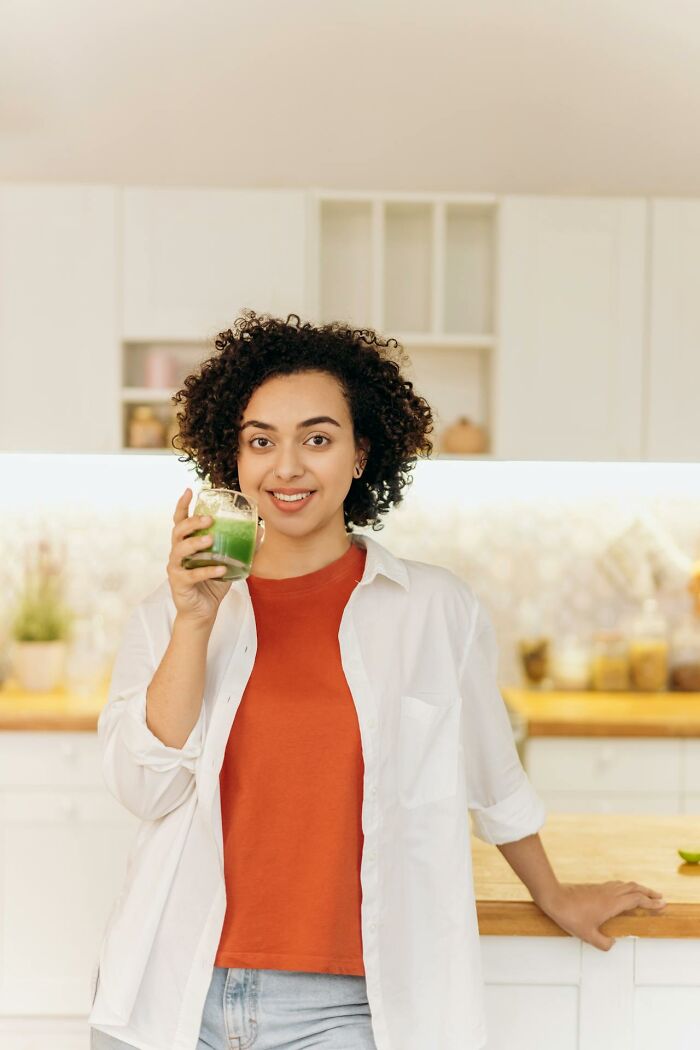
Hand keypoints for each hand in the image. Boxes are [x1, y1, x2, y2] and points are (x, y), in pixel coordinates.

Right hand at [167, 487, 233, 626]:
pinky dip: (206, 571)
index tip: (190, 490)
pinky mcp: (179, 584)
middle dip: (191, 522)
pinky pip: (192, 575)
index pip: (180, 520)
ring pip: (180, 550)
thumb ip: (241, 546)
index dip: (183, 505)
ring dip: (195, 543)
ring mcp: (176, 568)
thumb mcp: (229, 562)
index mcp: (187, 543)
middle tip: (208, 519)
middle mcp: (177, 553)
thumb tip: (261, 530)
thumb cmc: (213, 583)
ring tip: (210, 540)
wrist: (202, 612)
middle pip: (178, 531)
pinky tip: (220, 568)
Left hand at [537, 880, 666, 950]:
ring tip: (644, 894)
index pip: (637, 900)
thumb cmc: (570, 915)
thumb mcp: (588, 936)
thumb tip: (612, 944)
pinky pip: (616, 885)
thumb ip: (603, 943)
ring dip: (637, 888)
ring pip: (625, 885)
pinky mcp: (594, 887)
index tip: (662, 904)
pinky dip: (626, 887)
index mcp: (612, 904)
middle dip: (648, 892)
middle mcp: (609, 893)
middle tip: (659, 896)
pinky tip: (623, 893)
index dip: (651, 902)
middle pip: (634, 888)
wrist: (553, 897)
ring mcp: (602, 888)